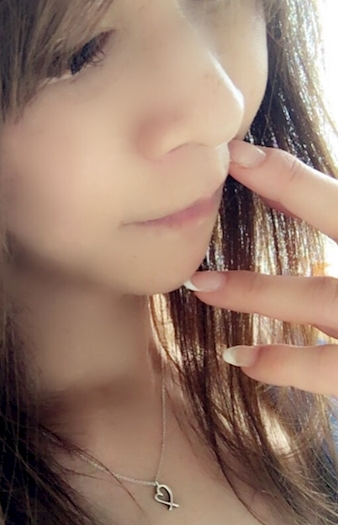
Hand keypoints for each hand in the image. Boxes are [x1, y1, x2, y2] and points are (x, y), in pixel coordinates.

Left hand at [183, 138, 337, 395]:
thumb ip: (337, 222)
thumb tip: (280, 202)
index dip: (292, 176)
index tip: (239, 153)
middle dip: (290, 190)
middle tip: (222, 168)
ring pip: (321, 299)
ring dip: (257, 291)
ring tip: (200, 285)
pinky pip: (331, 371)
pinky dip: (285, 364)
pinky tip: (241, 358)